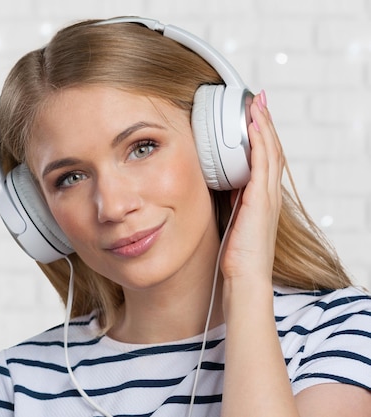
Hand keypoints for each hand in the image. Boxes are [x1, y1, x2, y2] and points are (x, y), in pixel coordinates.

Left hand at [220, 90, 284, 286]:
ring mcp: (268, 196)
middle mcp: (269, 194)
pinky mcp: (262, 201)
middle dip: (264, 123)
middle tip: (258, 99)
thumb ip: (227, 201)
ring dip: (263, 125)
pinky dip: (260, 142)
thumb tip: (212, 185)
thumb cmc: (236, 256)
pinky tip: (253, 125)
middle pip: (271, 149)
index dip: (260, 136)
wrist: (244, 279)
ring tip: (256, 103)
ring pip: (270, 151)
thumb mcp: (230, 220)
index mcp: (260, 198)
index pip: (264, 159)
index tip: (251, 115)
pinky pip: (263, 164)